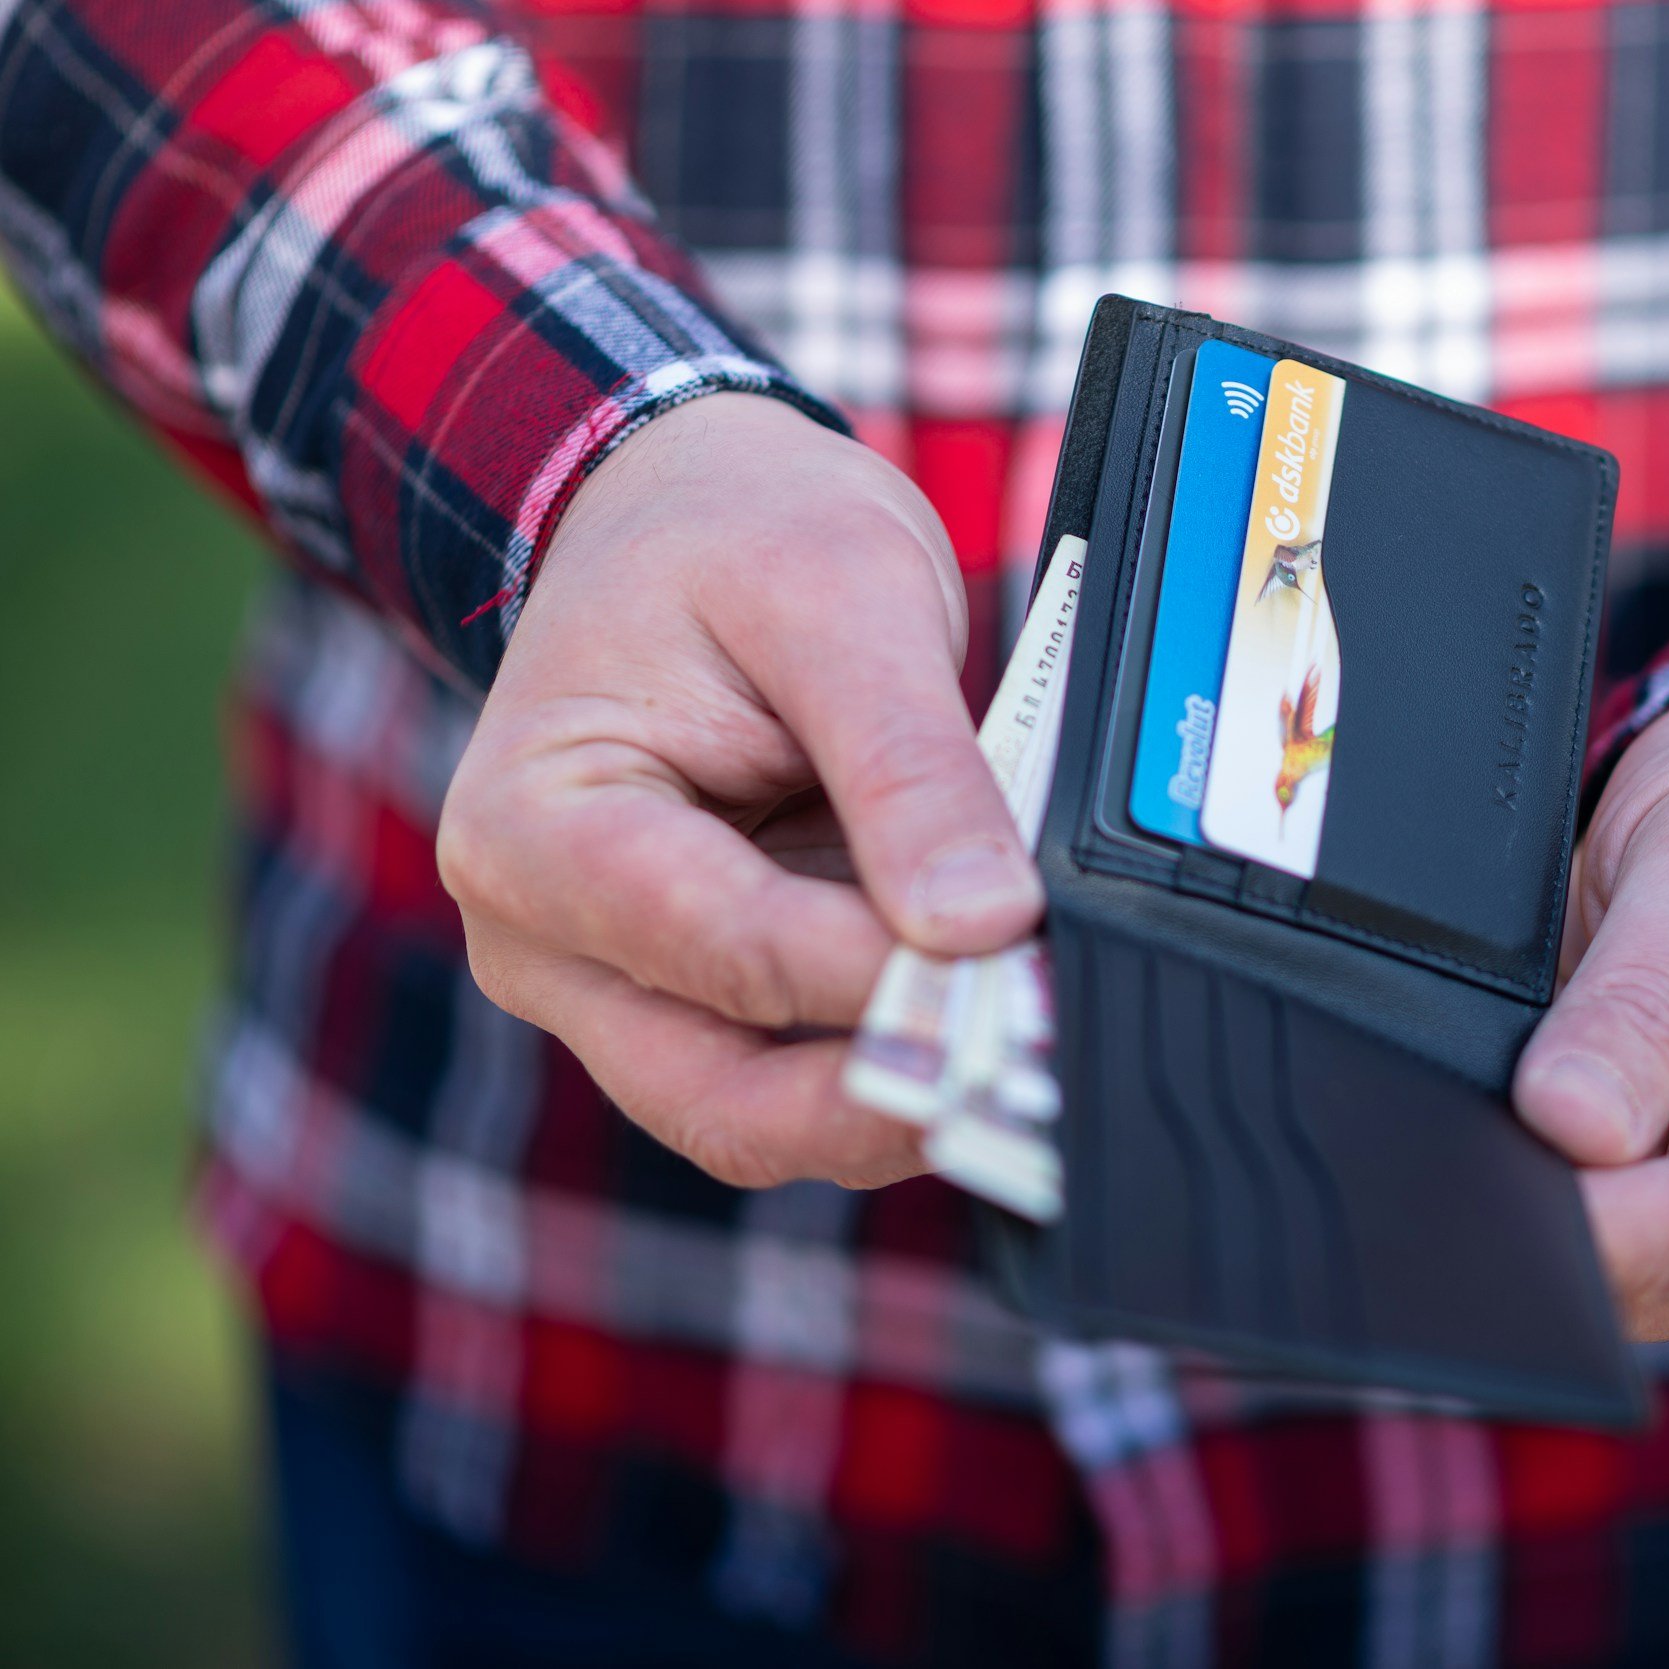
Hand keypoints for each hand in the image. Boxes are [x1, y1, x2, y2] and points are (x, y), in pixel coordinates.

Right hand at [439, 394, 1040, 1189]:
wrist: (685, 513)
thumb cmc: (731, 534)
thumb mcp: (840, 595)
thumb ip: (907, 763)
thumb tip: (984, 923)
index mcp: (537, 831)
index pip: (724, 948)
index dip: (881, 975)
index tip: (1015, 963)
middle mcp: (550, 941)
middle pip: (723, 1100)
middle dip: (888, 1095)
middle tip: (1035, 1070)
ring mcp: (622, 986)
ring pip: (767, 1118)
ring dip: (905, 1097)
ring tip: (1031, 1052)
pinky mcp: (707, 1000)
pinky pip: (805, 1075)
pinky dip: (900, 1061)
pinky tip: (990, 1022)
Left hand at [1514, 684, 1668, 1340]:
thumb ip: (1651, 998)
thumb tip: (1566, 1126)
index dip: (1561, 1218)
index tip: (1466, 1163)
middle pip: (1620, 1273)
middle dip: (1523, 1193)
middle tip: (1455, 1086)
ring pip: (1575, 1262)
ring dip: (1511, 1175)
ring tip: (1495, 1052)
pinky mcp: (1656, 1208)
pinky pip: (1562, 1218)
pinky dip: (1514, 1157)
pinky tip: (1500, 1084)